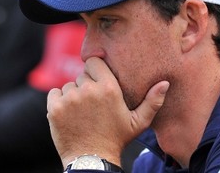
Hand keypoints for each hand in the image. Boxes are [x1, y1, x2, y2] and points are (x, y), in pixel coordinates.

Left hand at [47, 57, 169, 168]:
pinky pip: (55, 93)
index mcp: (108, 88)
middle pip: (82, 74)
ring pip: (69, 85)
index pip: (94, 61)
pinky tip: (70, 112)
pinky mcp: (54, 108)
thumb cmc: (117, 138)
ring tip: (83, 110)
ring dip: (74, 94)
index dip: (96, 69)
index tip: (98, 79)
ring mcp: (69, 99)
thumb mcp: (139, 122)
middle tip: (93, 101)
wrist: (92, 159)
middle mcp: (88, 90)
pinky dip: (60, 100)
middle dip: (87, 84)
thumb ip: (153, 101)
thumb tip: (165, 83)